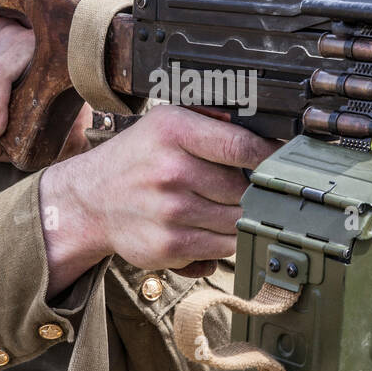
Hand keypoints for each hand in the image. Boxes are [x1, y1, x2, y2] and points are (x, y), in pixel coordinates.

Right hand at [38, 104, 279, 293]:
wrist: (90, 200)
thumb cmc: (137, 158)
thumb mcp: (166, 122)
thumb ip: (212, 121)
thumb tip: (264, 133)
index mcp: (174, 131)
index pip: (242, 146)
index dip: (269, 157)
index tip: (280, 162)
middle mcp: (172, 170)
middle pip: (244, 188)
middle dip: (249, 190)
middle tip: (239, 186)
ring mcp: (170, 211)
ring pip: (237, 221)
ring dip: (237, 217)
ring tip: (217, 205)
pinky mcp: (169, 246)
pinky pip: (221, 249)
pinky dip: (221, 240)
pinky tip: (204, 226)